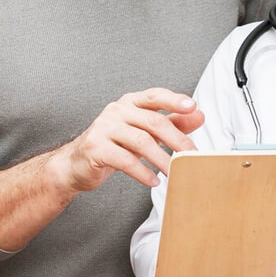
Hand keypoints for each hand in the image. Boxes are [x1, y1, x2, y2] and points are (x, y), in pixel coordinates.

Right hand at [50, 88, 204, 191]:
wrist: (76, 165)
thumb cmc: (113, 147)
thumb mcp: (143, 133)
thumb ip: (171, 124)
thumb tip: (199, 116)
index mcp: (129, 103)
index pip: (154, 96)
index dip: (173, 100)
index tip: (192, 106)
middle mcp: (116, 111)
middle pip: (153, 121)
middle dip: (176, 139)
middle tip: (192, 155)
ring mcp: (104, 128)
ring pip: (141, 141)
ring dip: (162, 159)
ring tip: (174, 173)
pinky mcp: (95, 147)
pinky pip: (125, 160)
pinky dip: (142, 172)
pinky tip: (153, 180)